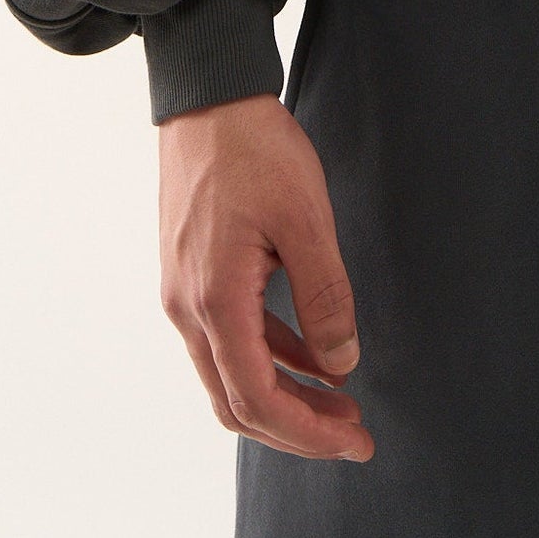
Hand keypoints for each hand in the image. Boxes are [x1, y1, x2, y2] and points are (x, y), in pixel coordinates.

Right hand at [158, 92, 373, 460]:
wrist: (208, 98)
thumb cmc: (255, 150)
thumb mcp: (306, 219)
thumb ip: (325, 297)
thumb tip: (341, 366)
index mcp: (213, 300)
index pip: (256, 398)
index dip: (306, 431)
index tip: (354, 440)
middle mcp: (187, 309)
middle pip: (237, 401)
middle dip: (297, 428)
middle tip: (354, 435)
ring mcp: (184, 293)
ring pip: (231, 373)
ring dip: (285, 395)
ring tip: (342, 403)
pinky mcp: (192, 274)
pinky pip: (230, 337)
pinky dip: (271, 357)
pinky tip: (313, 357)